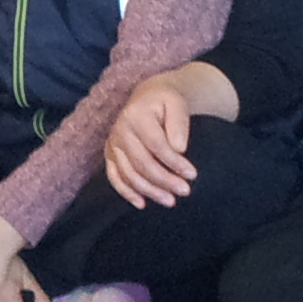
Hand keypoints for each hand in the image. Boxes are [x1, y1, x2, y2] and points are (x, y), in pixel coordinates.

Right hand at [105, 76, 198, 207]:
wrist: (146, 98)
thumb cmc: (165, 102)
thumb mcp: (177, 103)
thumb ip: (179, 123)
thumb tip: (179, 148)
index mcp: (136, 116)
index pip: (156, 145)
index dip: (174, 162)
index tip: (192, 174)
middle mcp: (120, 131)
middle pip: (141, 163)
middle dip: (164, 180)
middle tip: (185, 191)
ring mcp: (112, 144)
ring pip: (129, 174)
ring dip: (149, 191)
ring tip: (170, 201)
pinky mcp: (110, 155)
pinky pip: (115, 178)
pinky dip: (127, 193)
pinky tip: (142, 203)